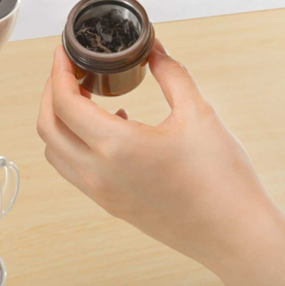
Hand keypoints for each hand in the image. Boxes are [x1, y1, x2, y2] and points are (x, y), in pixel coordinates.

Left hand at [37, 41, 284, 285]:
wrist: (236, 236)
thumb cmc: (222, 179)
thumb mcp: (198, 113)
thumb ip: (171, 74)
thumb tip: (152, 49)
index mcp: (117, 147)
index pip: (64, 103)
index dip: (59, 71)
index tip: (64, 51)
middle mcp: (99, 173)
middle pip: (48, 126)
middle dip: (51, 92)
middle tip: (69, 69)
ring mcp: (101, 193)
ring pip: (55, 151)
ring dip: (58, 119)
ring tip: (84, 94)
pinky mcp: (110, 204)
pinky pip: (73, 168)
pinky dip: (73, 141)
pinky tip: (108, 125)